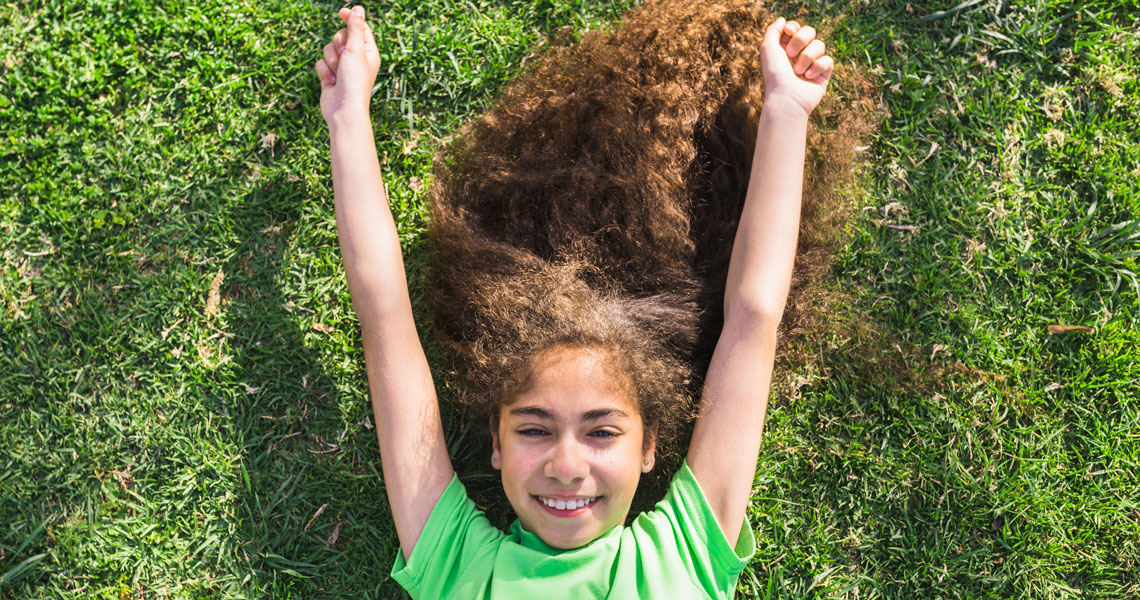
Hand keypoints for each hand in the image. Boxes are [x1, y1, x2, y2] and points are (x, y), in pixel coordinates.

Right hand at [316, 6, 380, 123]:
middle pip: (341, 36)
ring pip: (328, 50)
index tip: (342, 13)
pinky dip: (324, 71)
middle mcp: (356, 59)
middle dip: (338, 44)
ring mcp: (342, 68)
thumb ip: (355, 28)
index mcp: (368, 52)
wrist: (344, 109)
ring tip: (338, 73)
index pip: (360, 28)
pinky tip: (331, 83)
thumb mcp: (355, 49)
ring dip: (331, 60)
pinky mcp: (330, 76)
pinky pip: (321, 63)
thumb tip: (358, 8)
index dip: (351, 19)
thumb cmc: (354, 80)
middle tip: (344, 55)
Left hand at [759, 17, 833, 117]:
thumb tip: (783, 20)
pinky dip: (817, 67)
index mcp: (785, 48)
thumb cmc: (775, 75)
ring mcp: (812, 64)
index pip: (795, 28)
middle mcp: (799, 55)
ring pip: (819, 45)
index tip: (789, 32)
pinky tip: (808, 78)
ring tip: (798, 72)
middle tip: (790, 54)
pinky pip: (828, 60)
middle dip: (801, 40)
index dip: (794, 27)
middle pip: (810, 31)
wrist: (787, 99)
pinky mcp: (823, 74)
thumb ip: (773, 30)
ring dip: (807, 57)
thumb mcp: (768, 48)